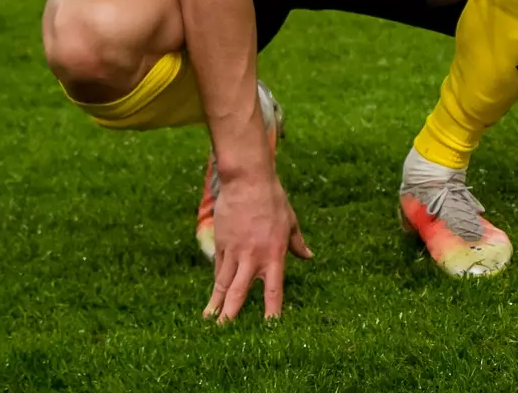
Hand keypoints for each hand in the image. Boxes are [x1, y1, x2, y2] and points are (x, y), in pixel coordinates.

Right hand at [203, 173, 311, 322]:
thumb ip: (298, 243)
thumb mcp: (291, 222)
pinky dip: (216, 282)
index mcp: (274, 254)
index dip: (271, 312)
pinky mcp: (221, 243)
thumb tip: (309, 257)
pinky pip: (218, 267)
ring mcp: (234, 252)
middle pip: (240, 293)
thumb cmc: (273, 200)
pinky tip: (213, 296)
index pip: (273, 291)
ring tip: (208, 322)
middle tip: (224, 335)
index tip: (269, 330)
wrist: (247, 181)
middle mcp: (253, 257)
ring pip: (223, 283)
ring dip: (216, 304)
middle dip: (231, 315)